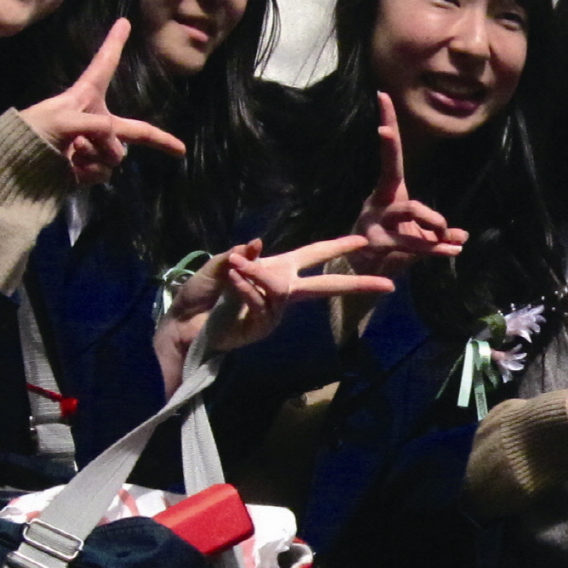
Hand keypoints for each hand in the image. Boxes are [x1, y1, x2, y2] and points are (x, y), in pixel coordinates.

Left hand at [20, 21, 186, 185]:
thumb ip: (98, 128)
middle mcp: (94, 121)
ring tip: (72, 153)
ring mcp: (93, 147)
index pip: (103, 65)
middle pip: (132, 129)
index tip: (124, 22)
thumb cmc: (32, 133)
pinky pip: (104, 172)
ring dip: (97, 156)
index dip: (114, 43)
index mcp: (84, 98)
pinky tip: (70, 169)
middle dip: (157, 140)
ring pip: (116, 155)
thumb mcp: (63, 120)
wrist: (12, 167)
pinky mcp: (87, 169)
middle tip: (179, 150)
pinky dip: (90, 173)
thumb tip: (116, 148)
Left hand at [155, 235, 388, 391]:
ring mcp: (275, 311)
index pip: (314, 255)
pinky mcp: (264, 325)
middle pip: (325, 285)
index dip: (337, 247)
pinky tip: (231, 281)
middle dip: (355, 283)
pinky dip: (245, 289)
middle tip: (385, 284)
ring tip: (233, 270)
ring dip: (256, 276)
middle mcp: (282, 289)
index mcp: (277, 269)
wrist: (183, 323)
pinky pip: (262, 301)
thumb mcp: (219, 265)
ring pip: (280, 288)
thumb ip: (240, 255)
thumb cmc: (200, 293)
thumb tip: (256, 244)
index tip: (365, 242)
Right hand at [348, 91, 465, 275]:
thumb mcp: (417, 236)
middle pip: (394, 177)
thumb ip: (438, 234)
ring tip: (449, 237)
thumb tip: (462, 235)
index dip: (388, 125)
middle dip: (416, 182)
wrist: (366, 274)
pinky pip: (411, 245)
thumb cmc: (392, 247)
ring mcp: (374, 223)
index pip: (390, 155)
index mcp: (389, 192)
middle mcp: (379, 202)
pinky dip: (435, 249)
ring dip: (432, 224)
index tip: (383, 95)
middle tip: (439, 218)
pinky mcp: (377, 245)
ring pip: (407, 211)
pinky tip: (454, 249)